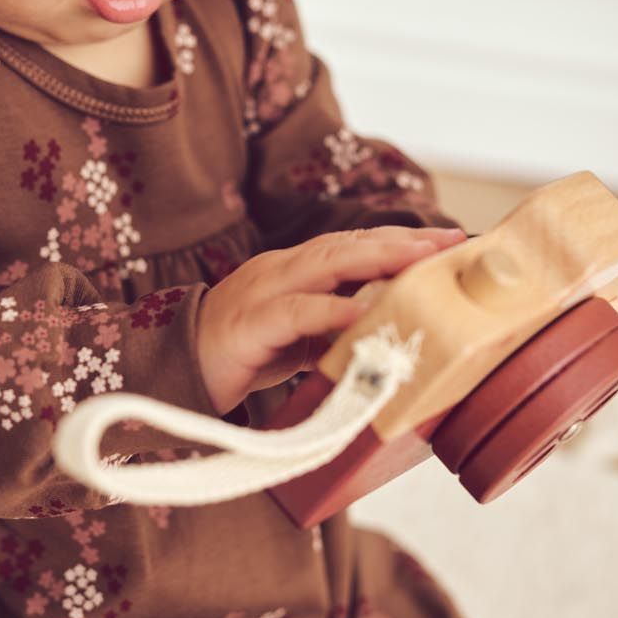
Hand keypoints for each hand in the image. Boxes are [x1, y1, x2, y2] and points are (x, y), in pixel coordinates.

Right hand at [196, 225, 466, 416]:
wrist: (169, 374)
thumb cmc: (237, 357)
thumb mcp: (297, 343)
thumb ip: (335, 334)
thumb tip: (385, 339)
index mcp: (292, 272)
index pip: (352, 246)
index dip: (399, 242)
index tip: (447, 243)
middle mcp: (279, 271)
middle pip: (347, 244)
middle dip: (401, 242)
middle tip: (449, 243)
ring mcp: (261, 292)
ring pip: (326, 264)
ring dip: (377, 260)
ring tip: (420, 263)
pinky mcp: (248, 324)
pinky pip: (295, 312)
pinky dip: (331, 311)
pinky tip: (363, 314)